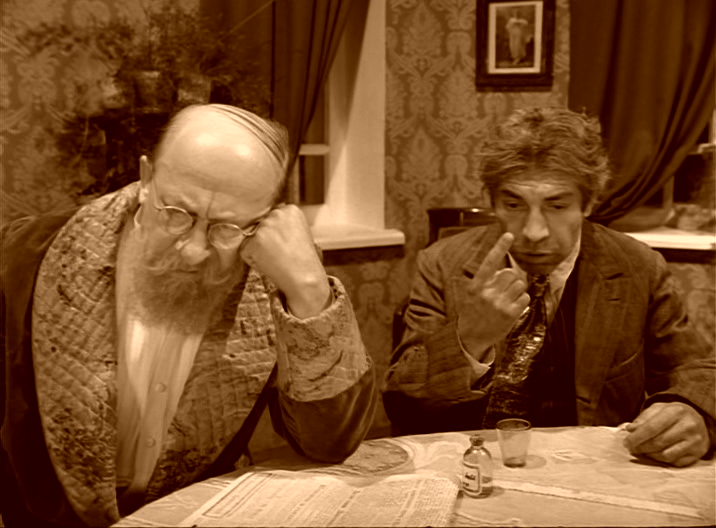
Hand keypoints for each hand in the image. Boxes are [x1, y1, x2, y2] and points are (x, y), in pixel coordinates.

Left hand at [240, 204, 330, 318]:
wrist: (305, 278)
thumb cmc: (304, 261)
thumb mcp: (300, 233)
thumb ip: (284, 225)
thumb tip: (263, 226)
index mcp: (290, 210)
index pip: (272, 217)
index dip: (277, 233)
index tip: (287, 243)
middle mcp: (276, 214)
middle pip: (260, 225)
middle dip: (266, 239)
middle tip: (281, 253)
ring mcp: (263, 228)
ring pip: (251, 238)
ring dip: (259, 250)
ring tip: (277, 259)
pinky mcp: (252, 242)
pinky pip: (246, 252)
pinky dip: (253, 261)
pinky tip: (269, 264)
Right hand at [457, 232, 529, 356]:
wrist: (470, 338)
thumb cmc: (473, 312)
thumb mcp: (473, 294)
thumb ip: (488, 281)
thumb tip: (508, 271)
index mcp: (476, 286)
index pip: (489, 262)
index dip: (500, 247)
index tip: (509, 234)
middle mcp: (487, 293)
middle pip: (511, 273)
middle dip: (511, 278)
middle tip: (505, 289)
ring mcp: (499, 304)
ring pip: (520, 284)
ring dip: (517, 290)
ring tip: (507, 300)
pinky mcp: (510, 314)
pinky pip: (525, 298)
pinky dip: (521, 301)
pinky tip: (512, 308)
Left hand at [623, 401, 709, 466]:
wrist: (697, 419)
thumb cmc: (672, 414)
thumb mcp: (658, 409)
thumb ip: (643, 418)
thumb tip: (630, 430)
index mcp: (676, 411)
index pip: (652, 427)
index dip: (636, 437)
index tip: (626, 443)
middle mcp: (688, 426)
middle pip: (658, 442)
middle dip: (641, 447)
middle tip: (632, 448)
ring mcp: (695, 441)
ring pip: (666, 455)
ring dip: (650, 455)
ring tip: (644, 450)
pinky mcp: (698, 453)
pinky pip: (675, 462)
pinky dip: (663, 460)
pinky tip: (657, 453)